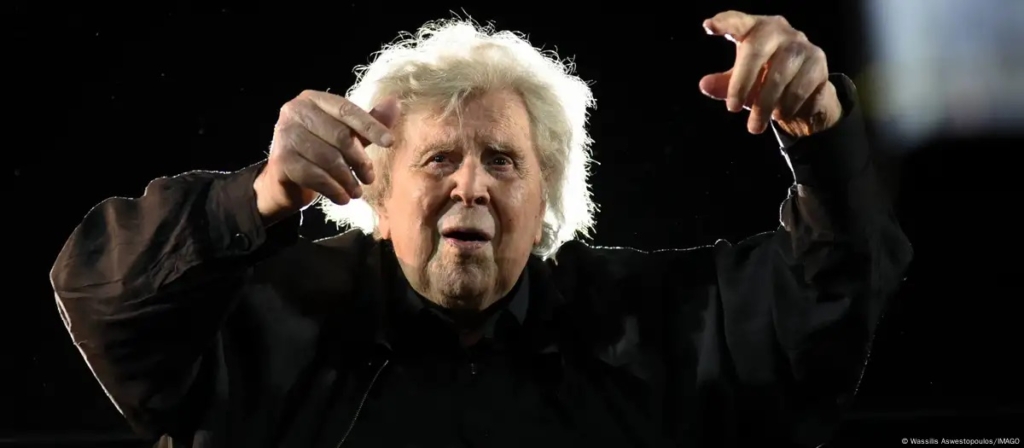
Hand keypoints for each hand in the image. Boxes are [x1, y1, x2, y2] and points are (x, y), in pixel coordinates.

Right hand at [254, 91, 399, 222]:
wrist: (284, 182)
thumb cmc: (318, 153)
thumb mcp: (345, 135)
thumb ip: (367, 122)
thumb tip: (395, 103)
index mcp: (312, 99)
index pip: (347, 110)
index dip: (371, 126)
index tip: (390, 142)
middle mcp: (295, 111)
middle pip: (340, 135)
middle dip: (360, 160)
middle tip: (369, 178)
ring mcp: (285, 135)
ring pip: (329, 158)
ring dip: (348, 179)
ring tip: (357, 192)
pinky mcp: (280, 160)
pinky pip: (315, 175)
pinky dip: (333, 189)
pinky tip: (342, 198)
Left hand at [699, 11, 841, 136]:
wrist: (805, 96)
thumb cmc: (764, 83)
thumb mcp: (740, 84)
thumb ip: (723, 85)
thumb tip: (704, 85)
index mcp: (755, 30)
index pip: (738, 21)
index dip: (724, 23)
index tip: (708, 26)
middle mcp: (779, 30)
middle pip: (755, 51)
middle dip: (741, 84)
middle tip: (731, 109)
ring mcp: (801, 44)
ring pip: (778, 75)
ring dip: (764, 105)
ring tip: (755, 125)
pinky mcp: (818, 61)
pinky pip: (799, 87)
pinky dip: (786, 106)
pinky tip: (780, 114)